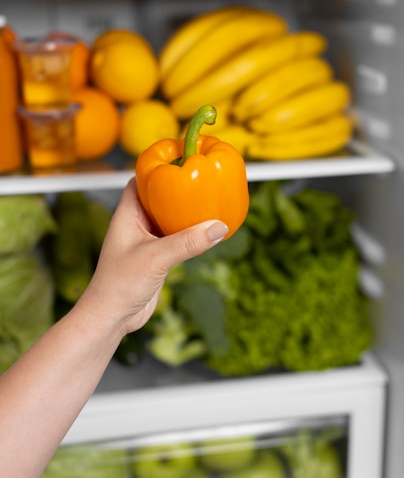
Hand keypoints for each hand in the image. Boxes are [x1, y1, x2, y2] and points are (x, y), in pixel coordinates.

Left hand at [80, 178, 228, 335]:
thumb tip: (218, 227)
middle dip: (179, 189)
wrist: (111, 318)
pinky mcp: (157, 258)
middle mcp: (136, 224)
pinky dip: (191, 234)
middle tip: (202, 179)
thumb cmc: (118, 286)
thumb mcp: (156, 259)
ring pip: (170, 219)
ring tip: (211, 202)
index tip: (181, 158)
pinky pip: (177, 239)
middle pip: (159, 197)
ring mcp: (147, 241)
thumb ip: (187, 243)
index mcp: (127, 214)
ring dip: (188, 213)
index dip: (158, 167)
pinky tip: (207, 234)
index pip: (140, 180)